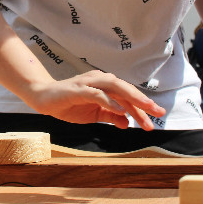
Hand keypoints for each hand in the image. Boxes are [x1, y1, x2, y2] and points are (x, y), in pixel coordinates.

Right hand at [26, 70, 165, 130]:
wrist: (44, 98)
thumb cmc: (69, 104)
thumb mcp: (94, 115)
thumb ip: (111, 116)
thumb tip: (127, 122)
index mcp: (105, 86)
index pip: (127, 96)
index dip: (142, 108)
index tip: (156, 120)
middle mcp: (100, 80)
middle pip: (126, 89)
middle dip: (143, 101)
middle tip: (158, 113)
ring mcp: (89, 83)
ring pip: (116, 87)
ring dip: (131, 98)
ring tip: (145, 109)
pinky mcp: (79, 89)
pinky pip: (98, 94)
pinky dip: (110, 102)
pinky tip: (121, 111)